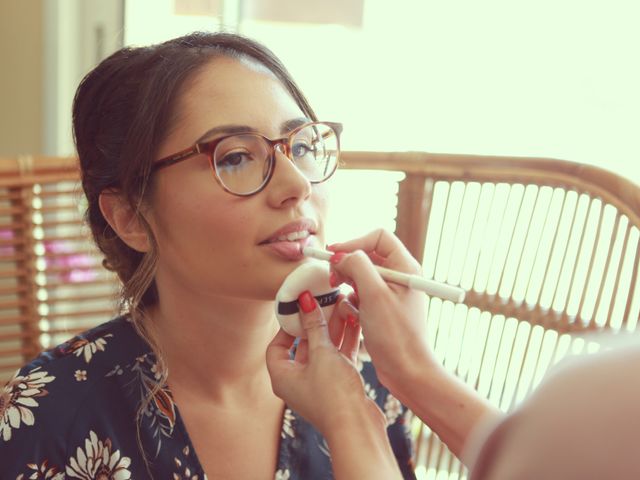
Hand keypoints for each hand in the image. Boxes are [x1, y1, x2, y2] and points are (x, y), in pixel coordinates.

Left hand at [266, 290, 402, 479]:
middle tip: (324, 302)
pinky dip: (345, 340)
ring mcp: (320, 383)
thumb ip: (314, 325)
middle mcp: (299, 381)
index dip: (286, 326)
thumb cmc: (333, 394)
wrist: (358, 427)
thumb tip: (304, 300)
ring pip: (324, 349)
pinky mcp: (339, 385)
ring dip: (333, 328)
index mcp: (283, 377)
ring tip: (343, 305)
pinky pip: (339, 357)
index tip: (299, 309)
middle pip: (303, 345)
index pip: (277, 346)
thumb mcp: (322, 354)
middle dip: (315, 323)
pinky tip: (354, 321)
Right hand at [328, 229, 432, 391]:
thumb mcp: (373, 294)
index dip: (354, 242)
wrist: (407, 371)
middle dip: (347, 265)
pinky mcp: (383, 309)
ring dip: (348, 284)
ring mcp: (391, 293)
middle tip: (333, 278)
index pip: (378, 237)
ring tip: (344, 300)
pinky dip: (352, 301)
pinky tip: (353, 316)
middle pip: (367, 255)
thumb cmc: (396, 334)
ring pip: (361, 276)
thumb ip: (357, 266)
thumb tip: (341, 255)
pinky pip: (361, 295)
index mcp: (406, 267)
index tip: (334, 255)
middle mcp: (400, 276)